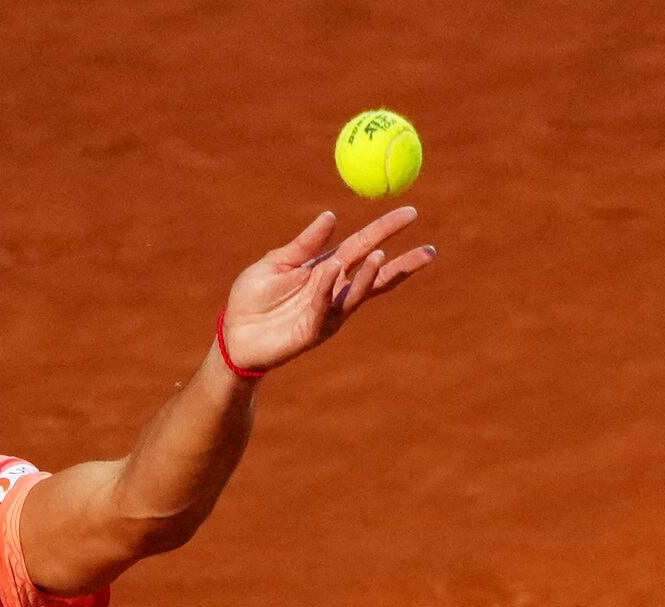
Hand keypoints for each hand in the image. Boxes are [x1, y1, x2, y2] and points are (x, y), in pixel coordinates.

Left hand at [217, 208, 436, 376]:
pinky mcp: (311, 331)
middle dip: (403, 264)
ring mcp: (327, 313)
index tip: (412, 214)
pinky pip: (323, 306)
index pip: (364, 246)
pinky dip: (329, 287)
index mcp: (328, 270)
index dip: (387, 230)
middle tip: (430, 250)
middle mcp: (335, 292)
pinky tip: (335, 268)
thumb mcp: (278, 262)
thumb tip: (332, 216)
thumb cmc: (253, 300)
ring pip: (356, 293)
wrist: (234, 335)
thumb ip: (305, 244)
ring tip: (381, 253)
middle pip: (376, 274)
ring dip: (369, 274)